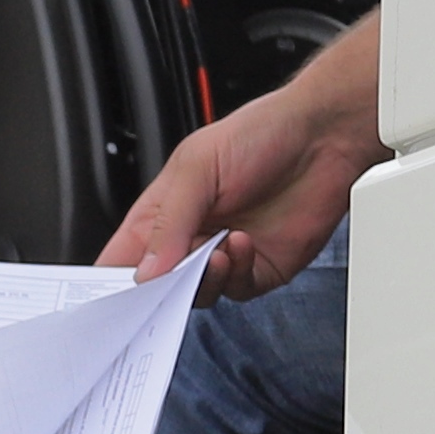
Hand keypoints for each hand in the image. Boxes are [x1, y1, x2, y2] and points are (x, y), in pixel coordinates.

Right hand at [102, 10, 385, 300]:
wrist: (323, 137)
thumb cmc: (260, 134)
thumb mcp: (197, 167)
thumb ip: (169, 222)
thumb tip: (147, 271)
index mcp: (163, 210)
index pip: (123, 257)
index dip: (112, 282)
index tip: (111, 299)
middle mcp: (190, 236)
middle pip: (158, 286)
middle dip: (161, 290)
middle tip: (169, 282)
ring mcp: (223, 255)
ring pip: (196, 295)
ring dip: (203, 280)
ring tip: (217, 250)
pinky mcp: (257, 269)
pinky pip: (236, 291)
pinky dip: (237, 274)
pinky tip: (243, 245)